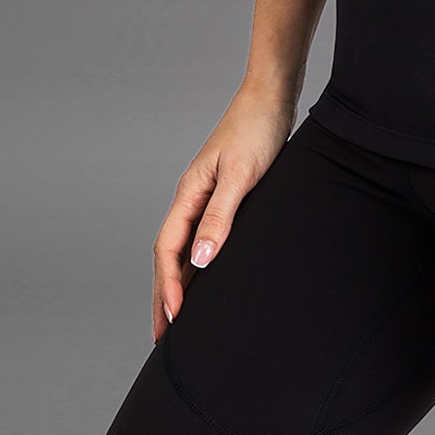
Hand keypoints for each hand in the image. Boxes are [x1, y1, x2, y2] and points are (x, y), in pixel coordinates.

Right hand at [151, 82, 296, 344]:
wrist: (272, 96)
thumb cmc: (258, 130)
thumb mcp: (241, 175)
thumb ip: (220, 217)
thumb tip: (199, 261)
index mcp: (189, 193)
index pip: (168, 249)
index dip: (168, 286)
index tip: (173, 321)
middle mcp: (192, 196)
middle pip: (169, 255)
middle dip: (163, 295)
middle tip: (162, 337)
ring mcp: (206, 196)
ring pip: (184, 248)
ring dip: (177, 283)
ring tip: (178, 318)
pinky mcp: (224, 194)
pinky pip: (202, 237)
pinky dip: (198, 263)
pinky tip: (206, 278)